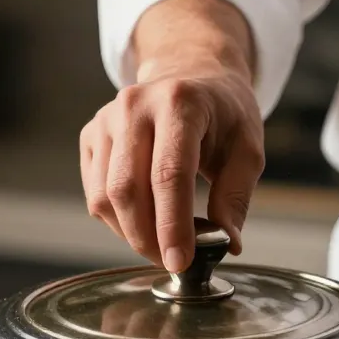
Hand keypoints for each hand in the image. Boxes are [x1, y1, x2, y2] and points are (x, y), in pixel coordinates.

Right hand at [79, 66, 264, 271]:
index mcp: (180, 103)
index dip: (172, 226)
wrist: (190, 77)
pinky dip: (117, 221)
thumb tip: (227, 243)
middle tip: (172, 261)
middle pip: (128, 190)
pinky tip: (143, 222)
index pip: (168, 174)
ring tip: (160, 243)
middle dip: (148, 238)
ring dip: (131, 234)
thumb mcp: (247, 149)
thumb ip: (236, 196)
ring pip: (105, 198)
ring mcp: (106, 120)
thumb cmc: (222, 115)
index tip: (180, 262)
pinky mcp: (91, 136)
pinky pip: (94, 195)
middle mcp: (135, 106)